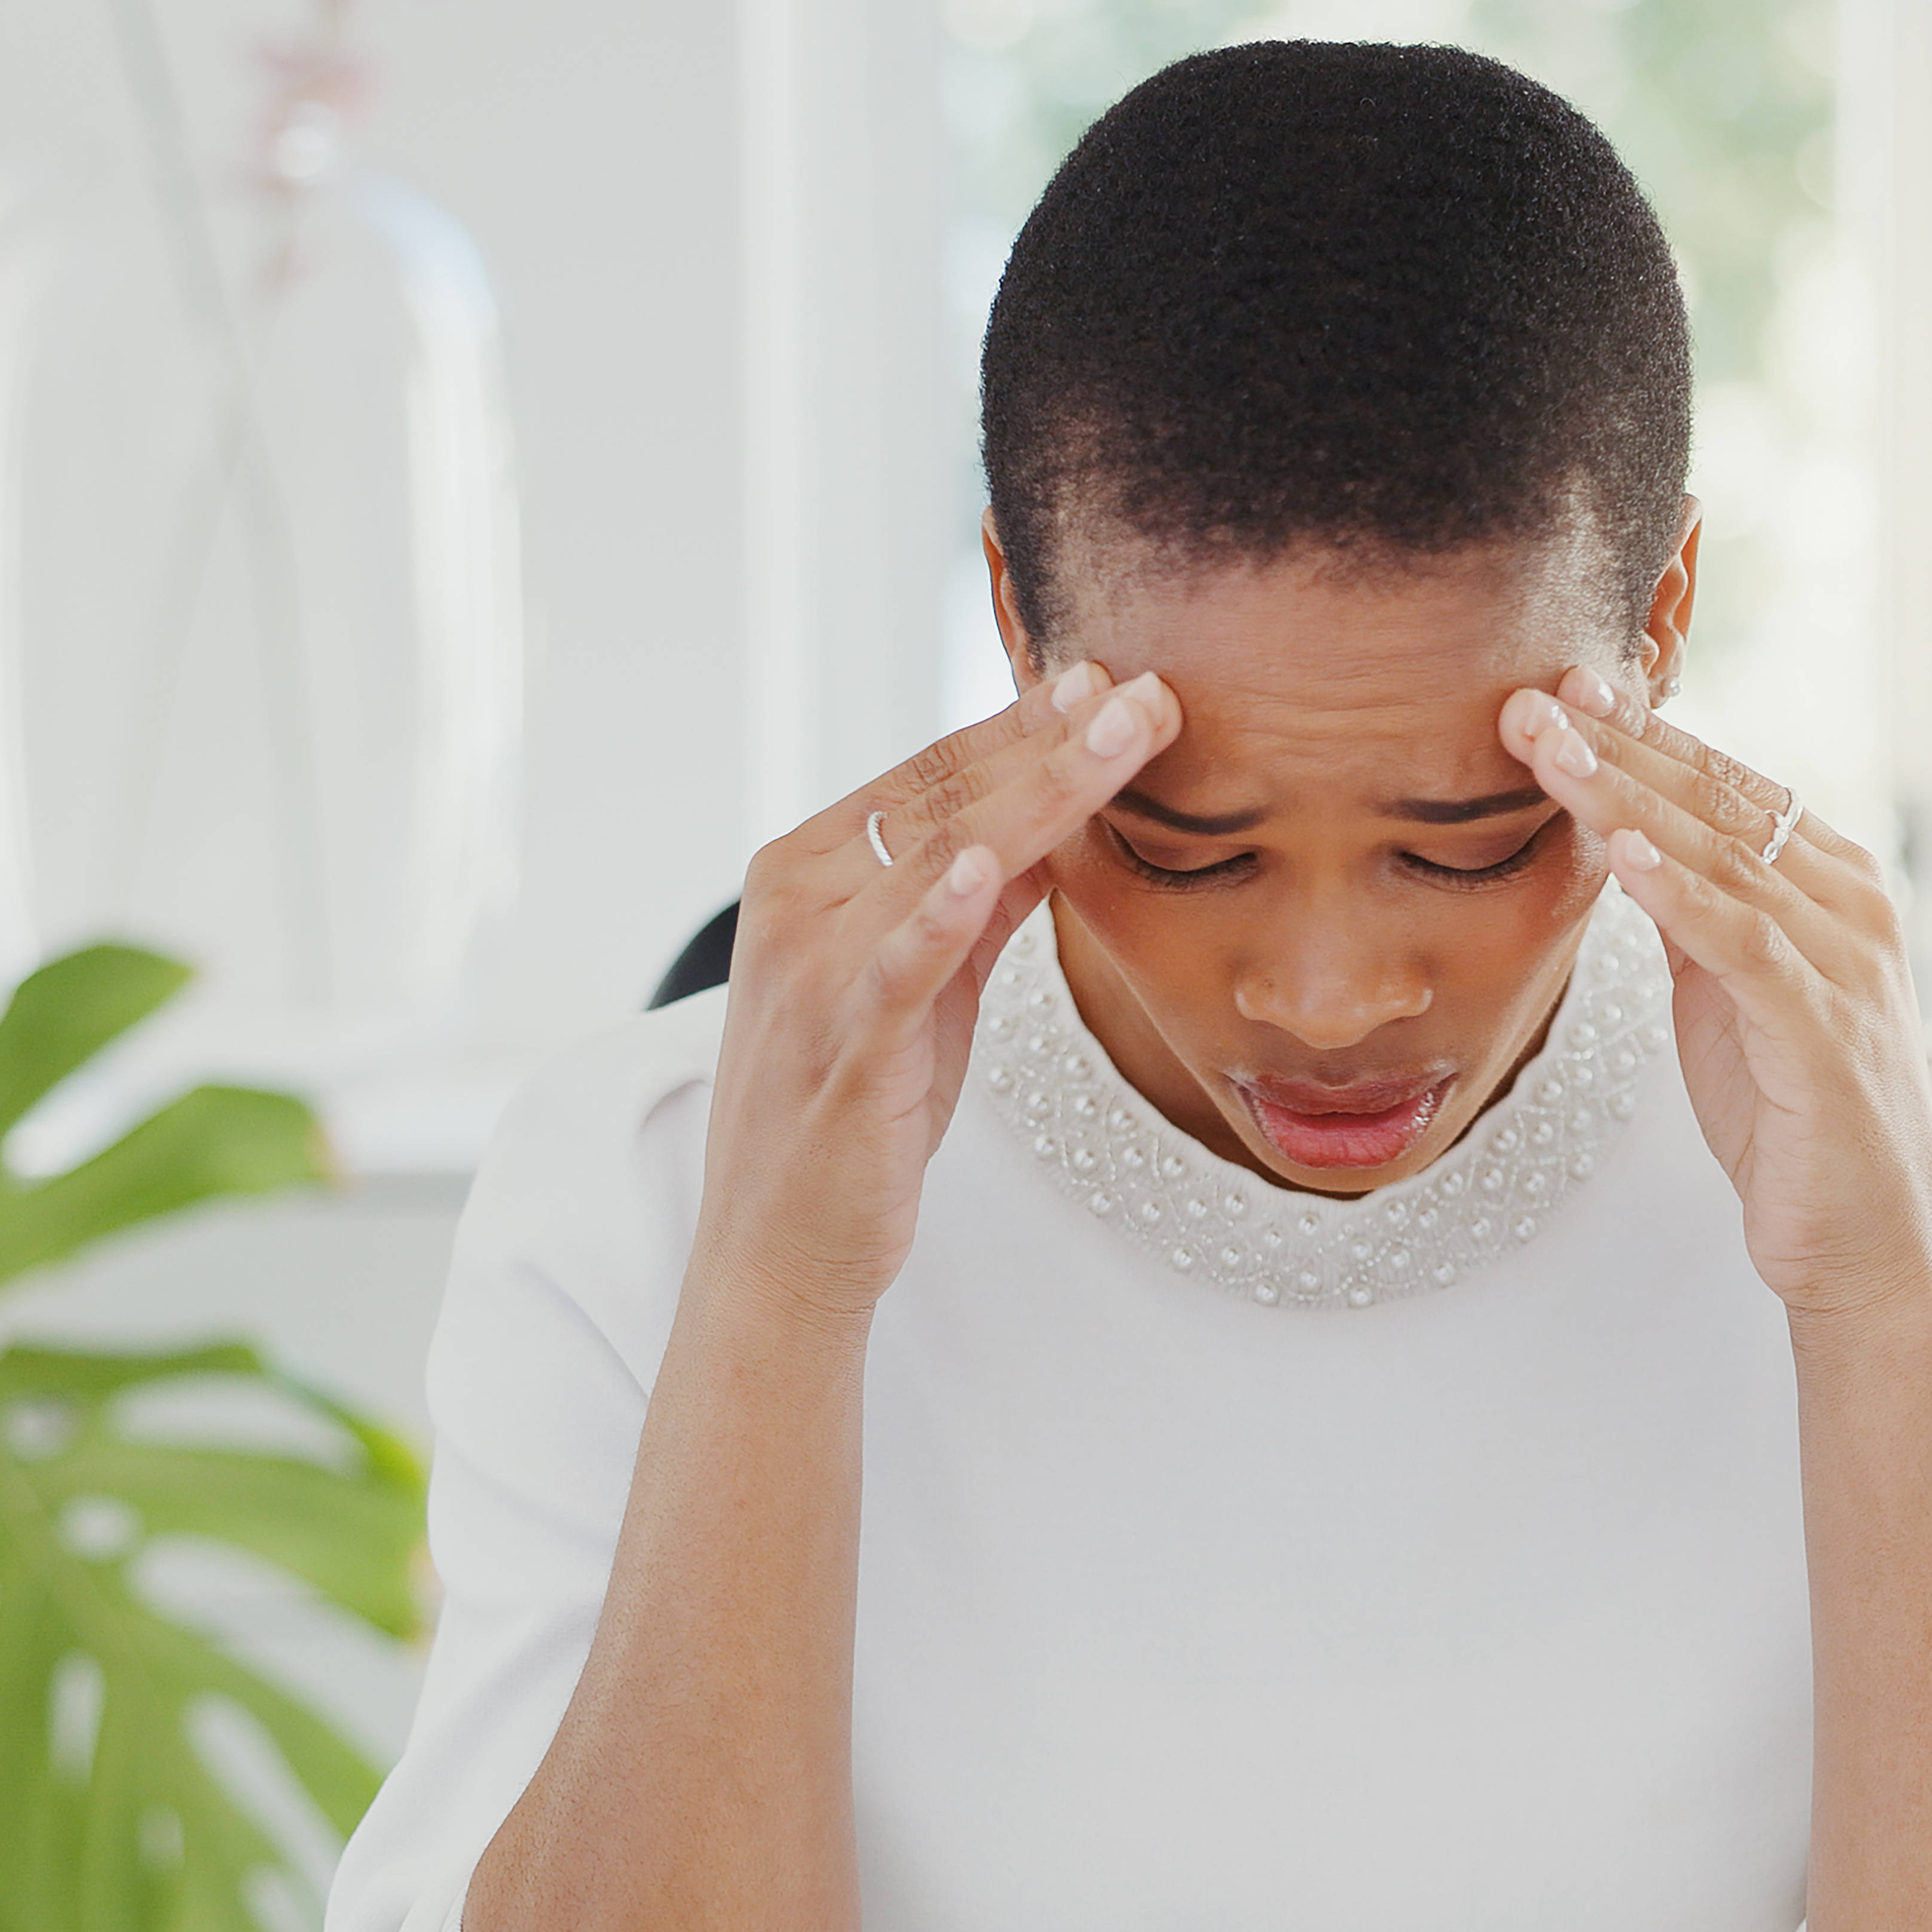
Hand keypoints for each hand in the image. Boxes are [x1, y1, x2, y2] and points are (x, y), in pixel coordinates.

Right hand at [699, 660, 1181, 1323]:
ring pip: (939, 860)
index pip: (931, 777)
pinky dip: (940, 914)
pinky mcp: (845, 1054)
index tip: (1108, 681)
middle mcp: (799, 905)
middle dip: (1054, 741)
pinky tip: (994, 863)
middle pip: (945, 800)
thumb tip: (1050, 830)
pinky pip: (896, 971)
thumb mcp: (927, 991)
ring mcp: (816, 977)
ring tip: (1115, 738)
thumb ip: (977, 909)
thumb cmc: (856, 1114)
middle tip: (1149, 690)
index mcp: (808, 874)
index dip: (1024, 726)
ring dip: (1036, 795)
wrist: (782, 1250)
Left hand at [1502, 670, 1931, 1321]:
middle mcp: (1851, 909)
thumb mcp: (1726, 995)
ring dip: (1630, 800)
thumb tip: (1624, 837)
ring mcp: (1846, 966)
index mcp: (1832, 888)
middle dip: (1622, 747)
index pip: (1729, 789)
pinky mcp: (1825, 1033)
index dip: (1645, 735)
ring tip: (1553, 752)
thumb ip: (1693, 914)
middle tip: (1535, 699)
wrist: (1863, 1246)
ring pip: (1727, 858)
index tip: (1566, 688)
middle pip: (1722, 805)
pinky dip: (1682, 893)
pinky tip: (1622, 852)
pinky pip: (1746, 944)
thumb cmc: (1792, 1119)